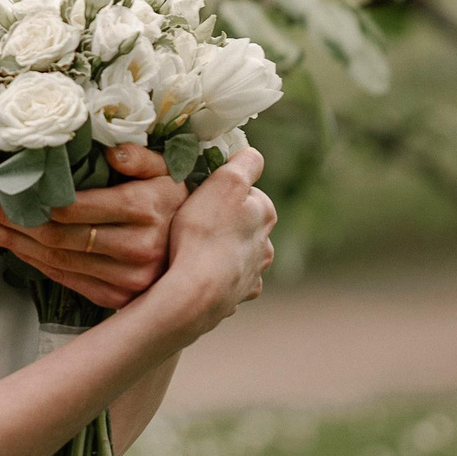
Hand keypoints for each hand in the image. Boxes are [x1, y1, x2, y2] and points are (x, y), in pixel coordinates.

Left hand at [0, 140, 185, 308]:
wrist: (202, 252)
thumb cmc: (174, 200)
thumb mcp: (166, 169)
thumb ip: (139, 156)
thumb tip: (111, 152)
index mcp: (144, 209)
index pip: (71, 207)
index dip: (30, 198)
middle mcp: (135, 248)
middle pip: (56, 235)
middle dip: (10, 220)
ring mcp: (127, 279)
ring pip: (56, 260)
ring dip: (13, 243)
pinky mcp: (118, 299)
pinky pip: (66, 280)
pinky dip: (34, 263)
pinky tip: (12, 247)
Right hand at [159, 145, 274, 337]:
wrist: (194, 293)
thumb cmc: (206, 232)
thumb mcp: (226, 181)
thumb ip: (245, 163)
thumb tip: (252, 156)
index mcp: (265, 215)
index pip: (246, 192)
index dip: (221, 191)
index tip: (201, 196)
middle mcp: (265, 247)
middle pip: (241, 225)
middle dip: (223, 222)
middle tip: (192, 222)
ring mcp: (251, 277)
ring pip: (235, 256)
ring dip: (219, 253)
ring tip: (191, 252)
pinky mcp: (234, 299)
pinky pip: (224, 283)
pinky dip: (214, 278)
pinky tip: (195, 275)